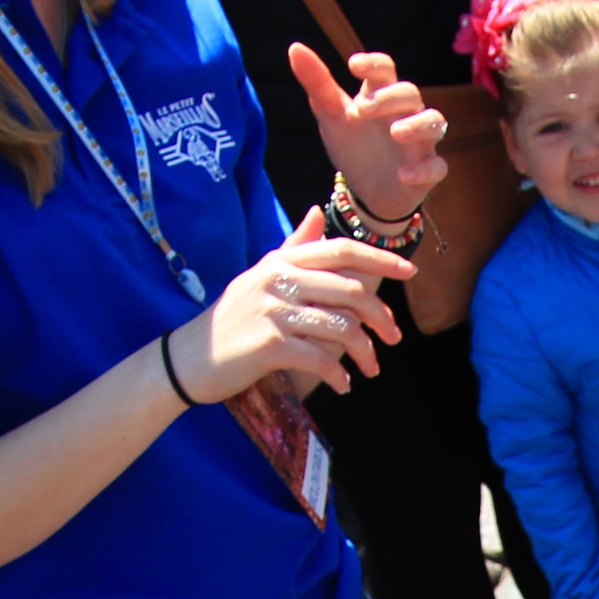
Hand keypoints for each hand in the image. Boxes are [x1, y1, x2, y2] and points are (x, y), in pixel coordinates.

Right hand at [177, 218, 412, 399]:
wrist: (188, 358)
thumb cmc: (232, 319)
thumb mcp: (260, 276)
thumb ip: (293, 247)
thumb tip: (317, 213)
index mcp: (281, 261)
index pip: (340, 251)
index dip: (379, 260)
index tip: (409, 272)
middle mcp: (278, 279)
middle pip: (350, 291)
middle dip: (381, 317)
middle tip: (393, 339)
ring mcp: (273, 311)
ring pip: (341, 327)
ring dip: (365, 352)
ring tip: (370, 368)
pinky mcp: (269, 345)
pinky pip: (320, 358)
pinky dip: (338, 375)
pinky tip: (343, 384)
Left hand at [290, 44, 446, 228]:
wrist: (365, 190)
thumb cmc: (353, 145)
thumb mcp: (330, 115)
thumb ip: (317, 83)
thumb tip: (295, 48)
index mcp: (381, 96)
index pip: (385, 70)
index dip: (374, 64)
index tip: (353, 65)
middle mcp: (405, 114)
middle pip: (409, 93)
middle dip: (389, 98)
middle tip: (362, 109)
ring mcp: (419, 142)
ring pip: (433, 123)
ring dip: (417, 125)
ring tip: (397, 132)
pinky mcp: (427, 171)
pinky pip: (436, 166)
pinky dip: (424, 170)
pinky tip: (404, 174)